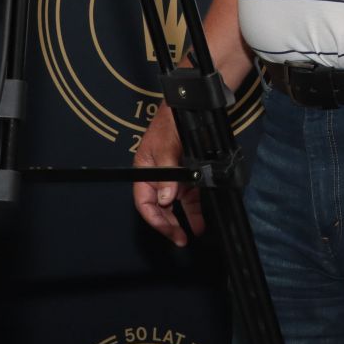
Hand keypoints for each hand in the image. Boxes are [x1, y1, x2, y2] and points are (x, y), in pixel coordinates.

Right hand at [133, 103, 202, 246]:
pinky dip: (193, 208)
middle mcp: (158, 176)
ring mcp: (174, 175)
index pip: (144, 201)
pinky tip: (199, 221)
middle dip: (168, 223)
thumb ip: (166, 174)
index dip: (155, 218)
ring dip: (183, 219)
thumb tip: (167, 200)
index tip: (167, 230)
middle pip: (159, 206)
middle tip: (180, 238)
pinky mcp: (188, 173)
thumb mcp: (166, 147)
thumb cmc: (172, 122)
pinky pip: (189, 195)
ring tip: (192, 233)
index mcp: (145, 170)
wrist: (191, 104)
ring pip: (176, 203)